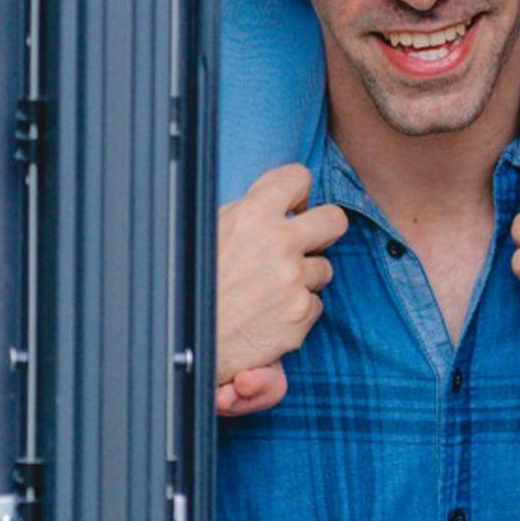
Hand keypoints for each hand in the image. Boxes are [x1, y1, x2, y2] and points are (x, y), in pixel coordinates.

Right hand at [213, 163, 348, 416]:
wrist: (185, 342)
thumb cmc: (189, 285)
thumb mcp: (209, 231)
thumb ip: (246, 212)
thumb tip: (272, 199)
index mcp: (253, 214)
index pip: (299, 178)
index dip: (296, 192)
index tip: (292, 206)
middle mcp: (279, 243)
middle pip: (334, 219)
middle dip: (324, 229)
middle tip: (307, 241)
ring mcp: (294, 280)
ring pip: (324, 268)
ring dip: (305, 276)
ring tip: (271, 287)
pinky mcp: (301, 314)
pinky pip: (316, 304)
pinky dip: (298, 309)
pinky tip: (271, 312)